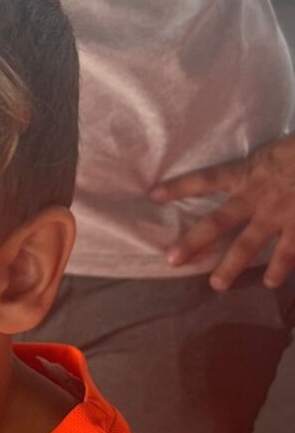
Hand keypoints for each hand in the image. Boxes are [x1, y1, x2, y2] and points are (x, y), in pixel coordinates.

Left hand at [150, 132, 294, 290]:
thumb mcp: (283, 147)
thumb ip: (266, 163)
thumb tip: (252, 171)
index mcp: (251, 171)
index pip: (207, 178)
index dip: (180, 186)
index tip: (153, 195)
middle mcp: (259, 196)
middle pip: (218, 222)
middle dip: (194, 242)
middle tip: (172, 259)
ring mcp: (281, 214)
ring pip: (249, 245)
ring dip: (231, 266)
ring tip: (216, 285)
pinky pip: (289, 252)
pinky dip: (281, 268)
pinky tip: (274, 284)